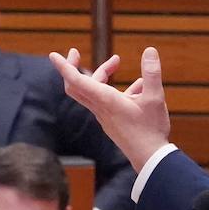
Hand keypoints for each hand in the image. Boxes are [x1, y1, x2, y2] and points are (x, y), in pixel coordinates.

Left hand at [49, 46, 171, 169]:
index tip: (53, 56)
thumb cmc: (151, 130)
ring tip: (117, 62)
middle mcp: (101, 108)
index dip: (64, 66)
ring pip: (92, 92)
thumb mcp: (155, 98)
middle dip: (74, 67)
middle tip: (75, 53)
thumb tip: (150, 50)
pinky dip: (114, 89)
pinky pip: (106, 101)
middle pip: (76, 86)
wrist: (150, 159)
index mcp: (106, 100)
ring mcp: (105, 116)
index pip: (77, 81)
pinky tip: (137, 86)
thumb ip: (152, 73)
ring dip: (100, 75)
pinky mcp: (112, 122)